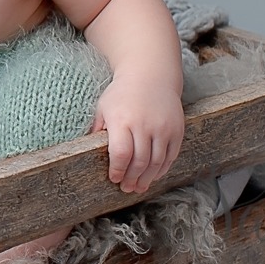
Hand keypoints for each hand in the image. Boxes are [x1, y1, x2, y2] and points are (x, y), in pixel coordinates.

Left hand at [91, 77, 183, 194]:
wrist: (150, 75)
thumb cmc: (122, 93)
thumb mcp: (103, 107)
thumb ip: (97, 129)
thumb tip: (88, 152)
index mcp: (122, 120)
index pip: (121, 154)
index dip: (118, 171)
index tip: (114, 178)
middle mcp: (144, 124)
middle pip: (139, 162)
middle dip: (132, 179)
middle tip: (126, 188)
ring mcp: (163, 127)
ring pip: (156, 162)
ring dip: (147, 178)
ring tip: (139, 186)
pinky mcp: (176, 129)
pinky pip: (170, 155)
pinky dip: (161, 169)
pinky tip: (153, 175)